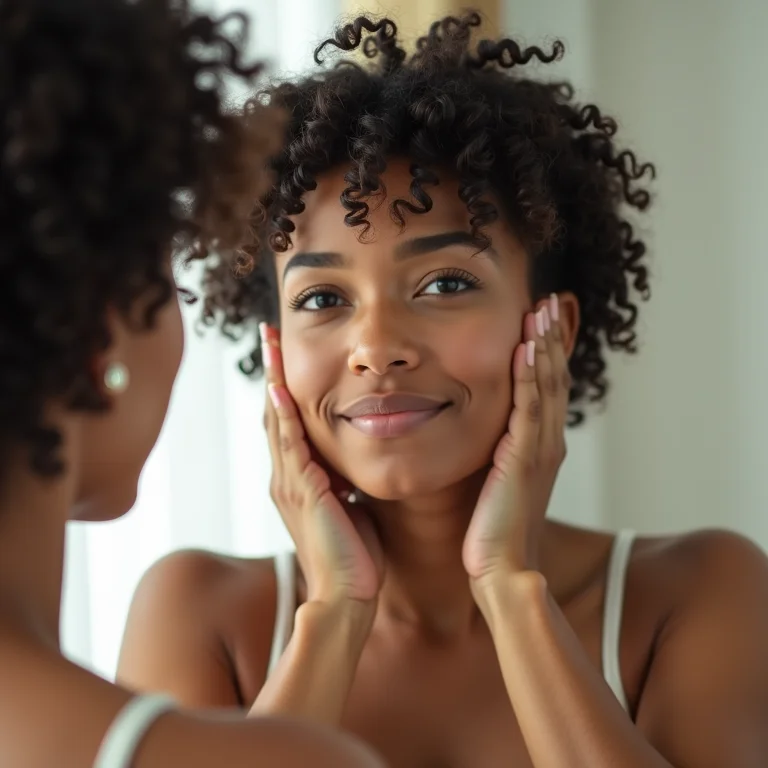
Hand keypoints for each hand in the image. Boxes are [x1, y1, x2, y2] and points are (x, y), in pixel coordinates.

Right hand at [260, 323, 382, 605]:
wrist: (348, 597)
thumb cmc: (354, 558)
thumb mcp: (350, 509)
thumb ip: (345, 484)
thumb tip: (353, 467)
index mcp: (298, 480)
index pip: (286, 422)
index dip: (284, 385)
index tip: (285, 352)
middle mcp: (286, 478)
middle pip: (274, 412)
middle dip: (273, 370)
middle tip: (270, 332)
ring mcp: (291, 485)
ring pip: (277, 421)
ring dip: (275, 380)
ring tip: (271, 343)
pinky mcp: (304, 493)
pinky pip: (290, 447)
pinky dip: (284, 417)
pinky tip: (281, 390)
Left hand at [462, 295, 568, 582]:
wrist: (498, 571)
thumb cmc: (490, 533)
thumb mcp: (494, 484)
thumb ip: (494, 457)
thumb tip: (476, 436)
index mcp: (539, 448)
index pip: (545, 389)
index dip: (545, 353)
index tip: (539, 319)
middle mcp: (546, 444)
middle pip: (553, 379)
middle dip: (550, 338)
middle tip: (548, 300)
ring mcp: (539, 451)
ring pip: (546, 387)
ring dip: (544, 346)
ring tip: (542, 309)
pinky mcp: (523, 461)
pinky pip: (528, 409)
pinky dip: (530, 376)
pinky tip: (526, 347)